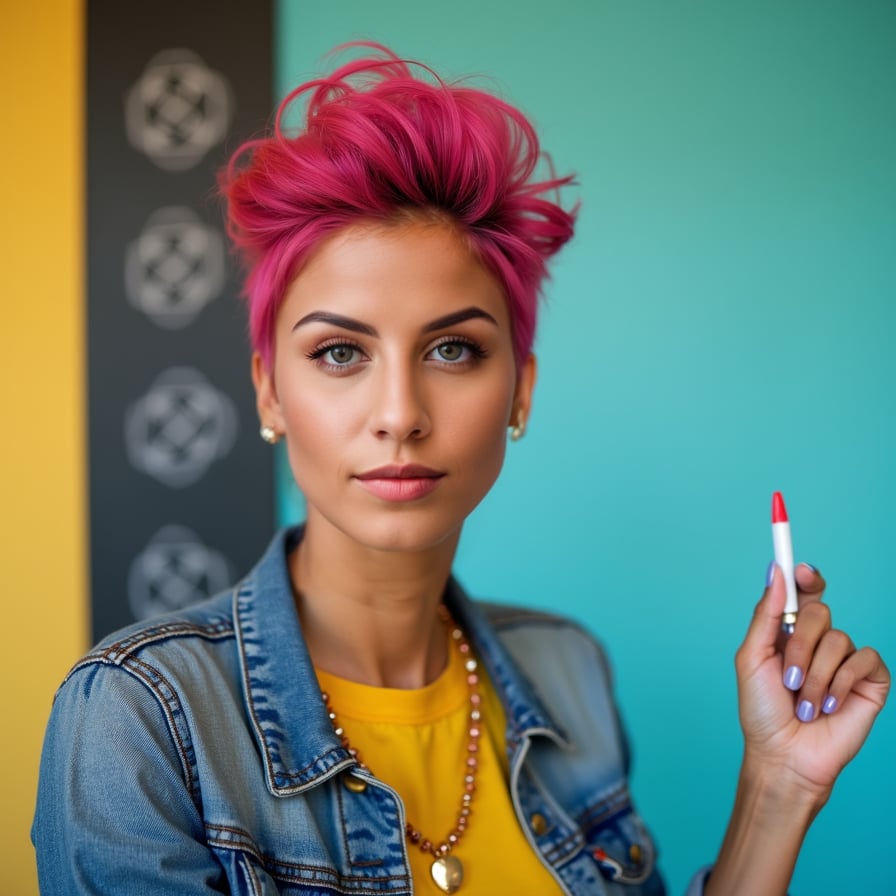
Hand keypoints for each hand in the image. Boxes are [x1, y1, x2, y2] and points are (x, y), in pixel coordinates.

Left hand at [734, 562, 888, 798]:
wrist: (784, 755)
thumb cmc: (762, 710)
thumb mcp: (752, 657)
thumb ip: (766, 614)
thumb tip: (776, 571)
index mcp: (789, 632)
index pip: (805, 593)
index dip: (807, 576)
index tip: (802, 570)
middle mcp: (819, 642)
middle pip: (820, 611)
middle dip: (799, 644)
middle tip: (787, 677)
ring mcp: (845, 661)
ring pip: (839, 639)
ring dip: (815, 675)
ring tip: (804, 703)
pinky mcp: (870, 682)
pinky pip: (865, 660)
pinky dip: (841, 682)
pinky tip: (829, 704)